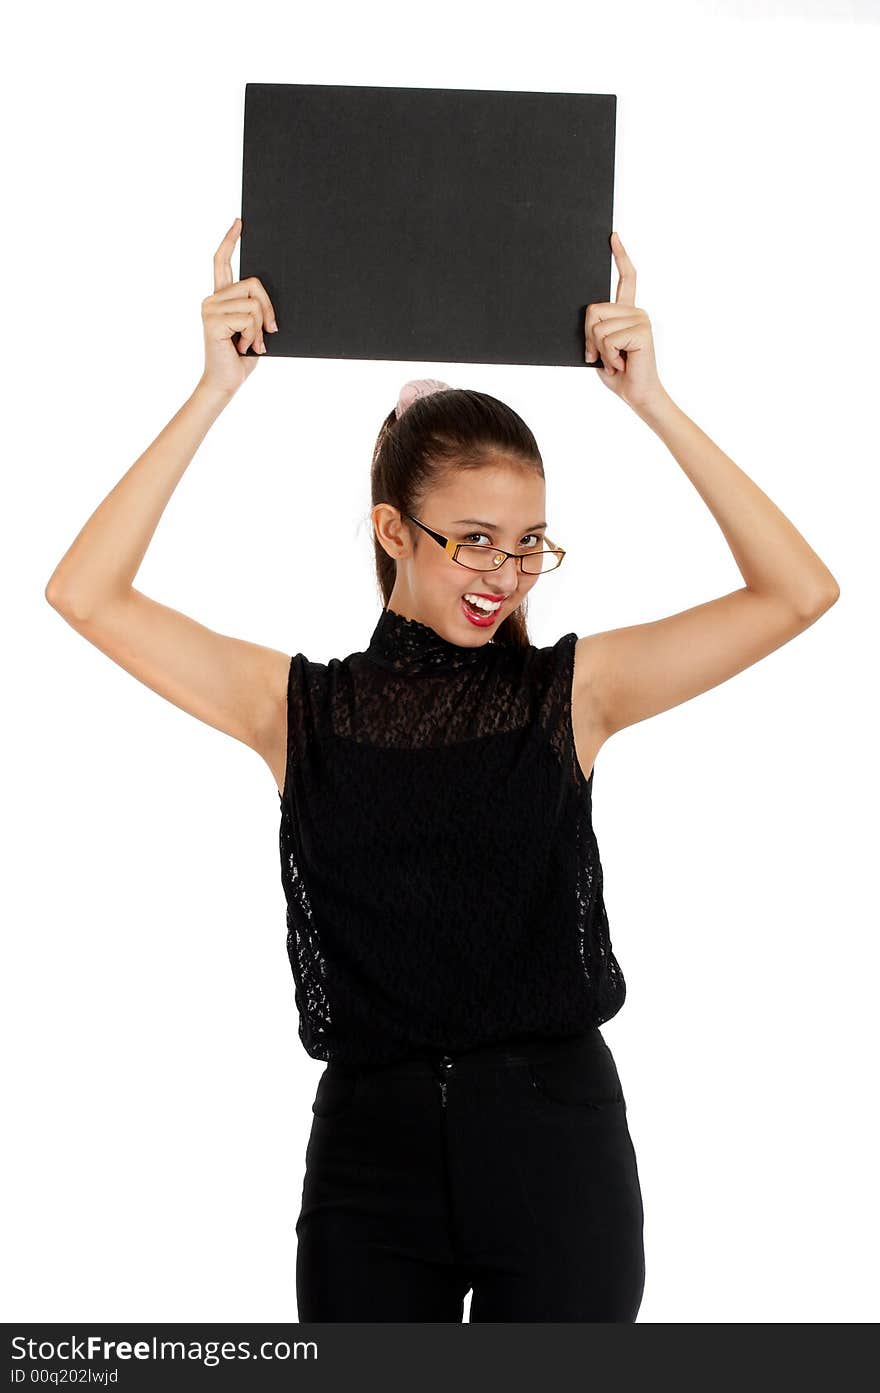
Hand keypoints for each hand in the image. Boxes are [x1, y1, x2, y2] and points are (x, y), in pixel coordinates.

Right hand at [199, 217, 277, 396]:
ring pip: (253, 303)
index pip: (222, 261)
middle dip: (268, 308)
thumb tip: (267, 294)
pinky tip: (243, 347)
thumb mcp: (254, 327)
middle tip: (269, 331)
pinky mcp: (213, 319)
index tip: (239, 223)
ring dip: (260, 327)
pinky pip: (248, 317)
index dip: (230, 241)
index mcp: (221, 297)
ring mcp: (210, 308)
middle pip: (253, 283)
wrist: (226, 381)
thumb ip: (256, 307)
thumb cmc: (241, 356)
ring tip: (251, 343)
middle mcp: (212, 298)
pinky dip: (253, 335)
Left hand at [585, 232, 664, 412]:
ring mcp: (640, 318)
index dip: (620, 257)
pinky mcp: (641, 330)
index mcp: (627, 312)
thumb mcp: (599, 347)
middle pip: (593, 310)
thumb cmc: (618, 373)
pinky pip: (607, 338)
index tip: (613, 237)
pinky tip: (622, 363)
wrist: (637, 394)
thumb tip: (586, 314)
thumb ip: (594, 328)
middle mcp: (636, 311)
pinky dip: (608, 356)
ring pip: (597, 326)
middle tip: (602, 356)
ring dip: (600, 350)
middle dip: (588, 337)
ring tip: (615, 361)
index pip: (626, 278)